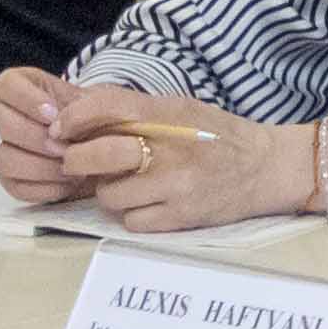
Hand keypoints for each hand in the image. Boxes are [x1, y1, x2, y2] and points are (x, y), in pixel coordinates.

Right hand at [0, 69, 148, 207]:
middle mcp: (2, 116)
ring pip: (1, 159)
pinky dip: (44, 187)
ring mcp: (1, 149)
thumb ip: (81, 106)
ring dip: (39, 166)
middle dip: (33, 138)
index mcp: (21, 87)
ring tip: (70, 166)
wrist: (108, 147)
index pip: (6, 85)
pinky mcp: (10, 179)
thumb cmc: (98, 119)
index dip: (26, 100)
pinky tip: (68, 182)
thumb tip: (56, 124)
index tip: (53, 115)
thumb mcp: (100, 103)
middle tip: (63, 147)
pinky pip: (15, 187)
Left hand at [64, 102, 324, 233]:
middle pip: (97, 156)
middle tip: (76, 163)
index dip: (73, 119)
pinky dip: (133, 215)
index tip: (59, 130)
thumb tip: (75, 117)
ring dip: (109, 192)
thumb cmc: (217, 134)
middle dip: (77, 162)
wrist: (267, 167)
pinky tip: (149, 204)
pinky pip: (131, 222)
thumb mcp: (179, 107)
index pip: (105, 106)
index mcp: (168, 114)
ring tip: (128, 185)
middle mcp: (170, 148)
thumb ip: (134, 110)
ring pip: (109, 196)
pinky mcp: (182, 217)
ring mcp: (175, 186)